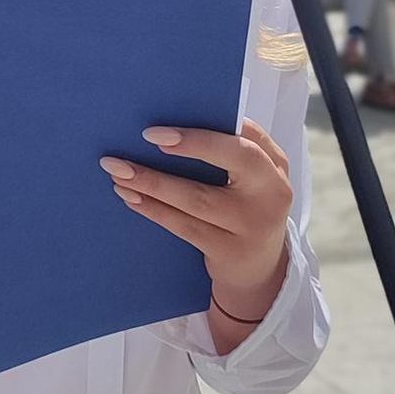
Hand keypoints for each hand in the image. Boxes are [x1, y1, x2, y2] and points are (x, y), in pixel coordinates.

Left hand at [100, 119, 292, 319]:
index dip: (211, 127)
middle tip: (146, 137)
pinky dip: (153, 209)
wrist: (260, 270)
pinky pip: (183, 225)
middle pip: (234, 160)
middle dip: (191, 145)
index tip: (172, 123)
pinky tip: (130, 196)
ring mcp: (252, 225)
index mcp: (275, 166)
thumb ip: (230, 151)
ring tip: (119, 170)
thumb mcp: (253, 179)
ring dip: (153, 181)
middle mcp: (271, 193)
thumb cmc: (246, 208)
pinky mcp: (229, 250)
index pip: (249, 136)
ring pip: (197, 198)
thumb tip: (174, 125)